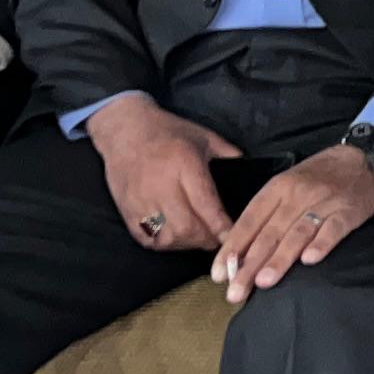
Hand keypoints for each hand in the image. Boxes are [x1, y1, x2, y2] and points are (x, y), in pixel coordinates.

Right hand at [90, 92, 237, 254]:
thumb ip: (228, 153)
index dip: (221, 226)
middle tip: (217, 239)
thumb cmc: (167, 131)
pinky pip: (146, 239)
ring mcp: (141, 200)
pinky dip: (163, 244)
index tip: (232, 236)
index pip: (206, 205)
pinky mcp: (126, 210)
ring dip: (185, 244)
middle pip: (186, 227)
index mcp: (185, 164)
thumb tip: (249, 168)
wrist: (124, 129)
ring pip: (166, 237)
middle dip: (205, 240)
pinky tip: (174, 237)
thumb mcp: (203, 136)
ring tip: (196, 238)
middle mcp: (162, 185)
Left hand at [213, 138, 373, 302]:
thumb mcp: (286, 186)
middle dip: (250, 265)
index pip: (249, 221)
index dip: (233, 248)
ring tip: (264, 282)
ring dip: (280, 258)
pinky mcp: (349, 211)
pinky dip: (321, 244)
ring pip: (298, 233)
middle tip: (235, 292)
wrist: (362, 158)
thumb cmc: (317, 177)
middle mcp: (298, 195)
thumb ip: (266, 215)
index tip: (218, 275)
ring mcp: (324, 202)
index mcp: (277, 188)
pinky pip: (333, 229)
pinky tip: (309, 261)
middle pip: (270, 233)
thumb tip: (238, 251)